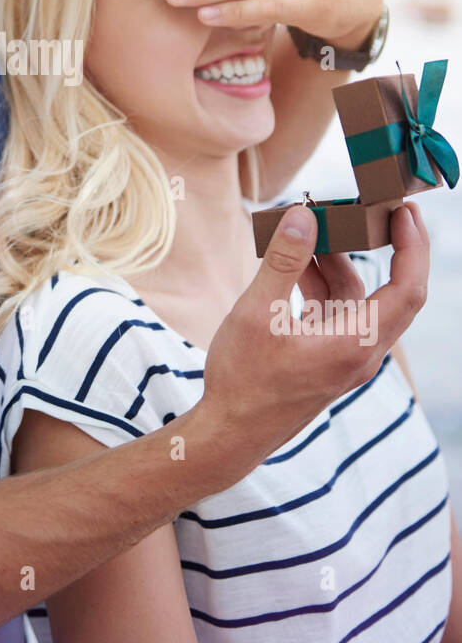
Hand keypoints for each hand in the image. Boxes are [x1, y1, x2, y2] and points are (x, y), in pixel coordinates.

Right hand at [201, 202, 429, 468]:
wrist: (229, 435)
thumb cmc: (243, 381)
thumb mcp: (257, 313)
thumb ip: (284, 262)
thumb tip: (304, 215)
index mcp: (356, 344)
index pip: (408, 289)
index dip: (413, 246)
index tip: (405, 210)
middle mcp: (360, 352)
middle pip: (390, 290)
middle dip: (381, 246)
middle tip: (370, 206)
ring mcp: (345, 357)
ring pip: (357, 299)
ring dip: (337, 263)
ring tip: (310, 227)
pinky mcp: (327, 359)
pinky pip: (336, 313)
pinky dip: (321, 285)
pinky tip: (295, 264)